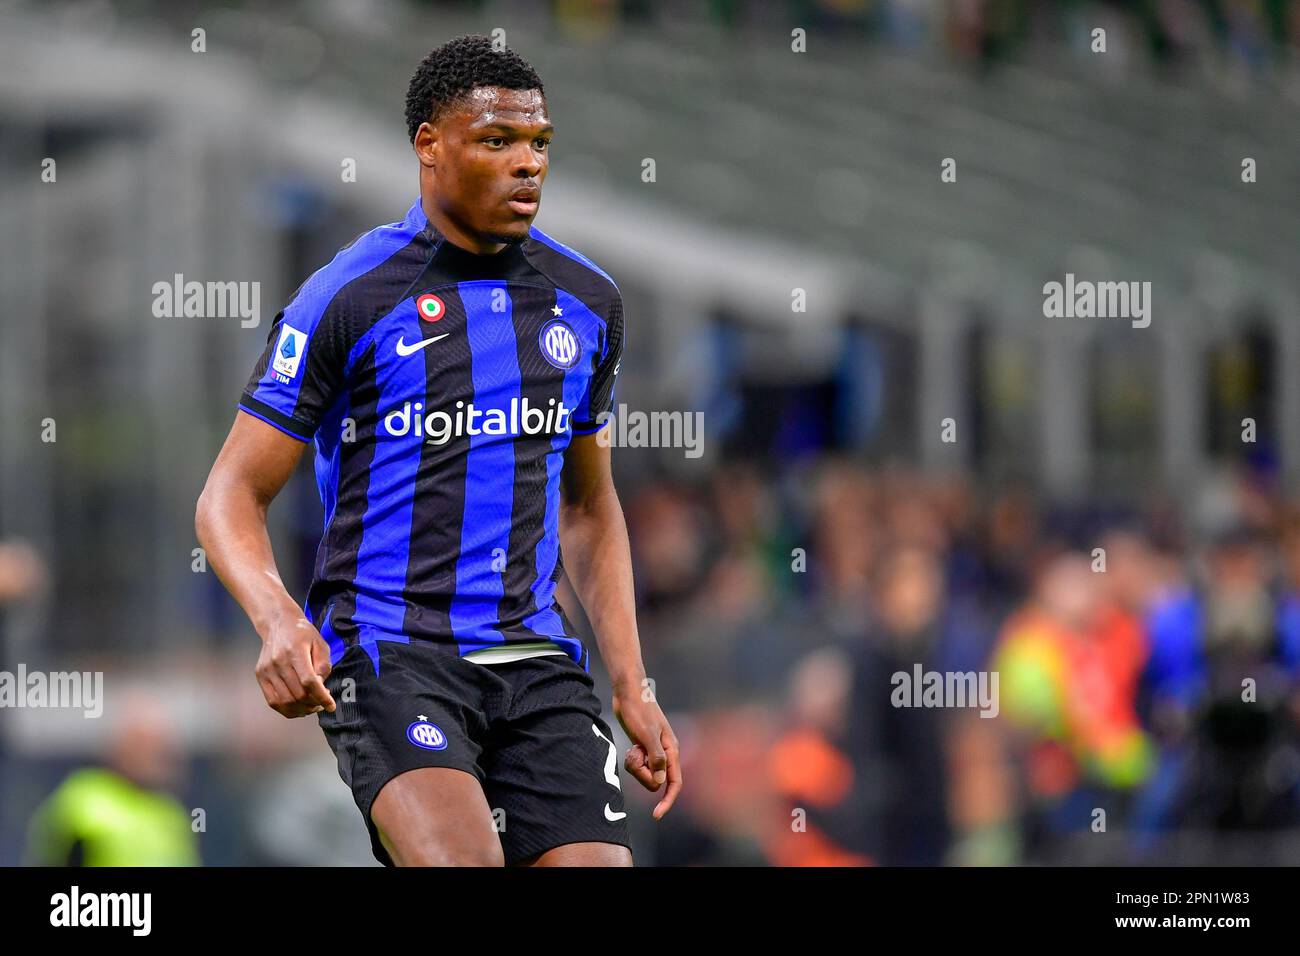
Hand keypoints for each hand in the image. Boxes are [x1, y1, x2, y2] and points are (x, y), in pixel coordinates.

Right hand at [255, 614, 335, 717]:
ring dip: (301, 710)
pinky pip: (273, 701)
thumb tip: (321, 689)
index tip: (331, 706)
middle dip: (313, 704)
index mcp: (295, 651)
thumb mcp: (320, 644)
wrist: (278, 623)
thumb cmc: (302, 634)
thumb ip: (323, 667)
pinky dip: (287, 710)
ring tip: (312, 707)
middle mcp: (278, 662)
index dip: (321, 697)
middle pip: (297, 694)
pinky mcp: (260, 676)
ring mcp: (267, 670)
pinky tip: (298, 708)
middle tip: (322, 703)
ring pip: (285, 701)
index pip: (308, 681)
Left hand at [613, 689, 681, 819]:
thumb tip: (660, 782)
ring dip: (636, 767)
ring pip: (646, 775)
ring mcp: (654, 752)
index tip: (656, 815)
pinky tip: (631, 746)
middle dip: (643, 775)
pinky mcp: (643, 749)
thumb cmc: (639, 710)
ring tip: (633, 748)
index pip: (674, 782)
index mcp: (671, 750)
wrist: (628, 692)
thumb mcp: (646, 734)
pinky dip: (632, 761)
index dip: (667, 801)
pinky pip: (638, 766)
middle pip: (656, 781)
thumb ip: (655, 758)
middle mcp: (665, 753)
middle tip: (635, 755)